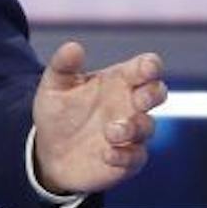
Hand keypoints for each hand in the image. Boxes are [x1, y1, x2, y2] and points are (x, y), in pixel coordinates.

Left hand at [31, 42, 165, 194]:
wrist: (49, 152)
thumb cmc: (59, 113)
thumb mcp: (54, 86)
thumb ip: (63, 65)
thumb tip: (73, 47)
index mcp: (120, 80)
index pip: (146, 67)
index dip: (151, 66)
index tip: (146, 68)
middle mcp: (131, 105)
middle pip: (157, 93)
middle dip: (153, 94)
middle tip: (138, 98)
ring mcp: (132, 133)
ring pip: (147, 126)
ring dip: (133, 127)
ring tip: (110, 131)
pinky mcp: (127, 160)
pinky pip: (136, 157)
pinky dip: (124, 156)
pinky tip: (106, 153)